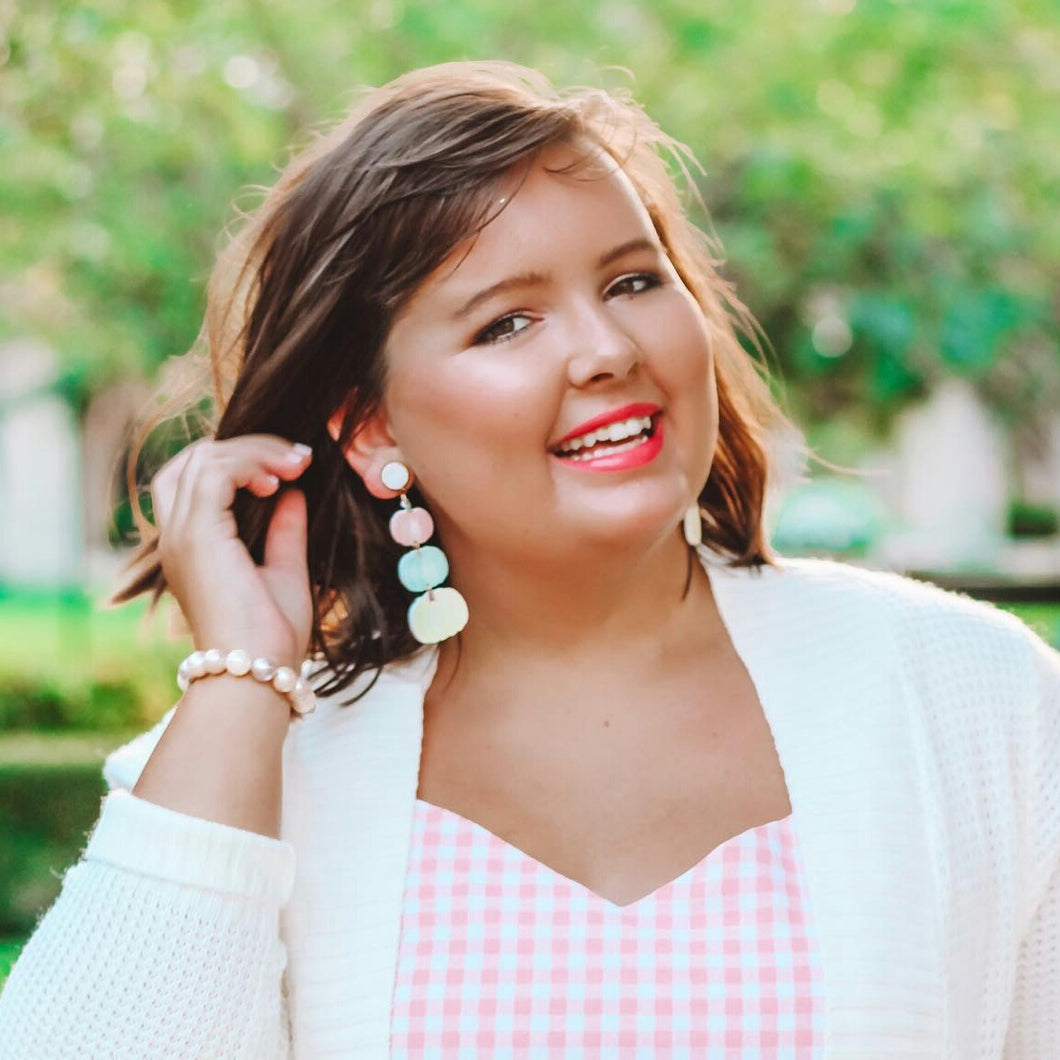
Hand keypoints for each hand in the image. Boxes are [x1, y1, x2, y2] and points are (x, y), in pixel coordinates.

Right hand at [150, 435, 313, 666]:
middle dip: (249, 447)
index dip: (242, 460)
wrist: (260, 671)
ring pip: (203, 458)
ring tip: (296, 464)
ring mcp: (181, 535)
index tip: (293, 468)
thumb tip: (292, 491)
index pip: (197, 478)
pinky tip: (279, 479)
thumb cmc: (272, 636)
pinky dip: (249, 464)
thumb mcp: (285, 570)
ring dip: (255, 452)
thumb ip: (284, 530)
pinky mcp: (196, 534)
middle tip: (299, 458)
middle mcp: (176, 536)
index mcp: (192, 546)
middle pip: (193, 460)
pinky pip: (214, 472)